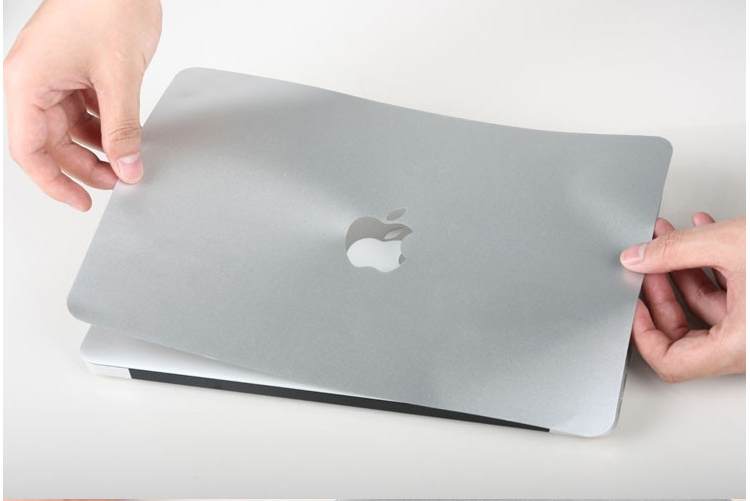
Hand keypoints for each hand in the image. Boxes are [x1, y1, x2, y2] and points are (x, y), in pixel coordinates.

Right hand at [4, 0, 161, 210]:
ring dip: (98, 148)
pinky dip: (105, 126)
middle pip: (51, 143)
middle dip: (85, 167)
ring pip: (70, 129)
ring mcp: (56, 76)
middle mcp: (35, 81)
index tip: (81, 202)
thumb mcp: (118, 77)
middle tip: (119, 181)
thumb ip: (123, 128)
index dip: (54, 183)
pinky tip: (126, 135)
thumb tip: (128, 166)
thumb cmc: (107, 4)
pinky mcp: (76, 70)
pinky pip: (85, 110)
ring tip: (127, 161)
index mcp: (28, 82)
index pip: (30, 151)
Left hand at [620, 213, 745, 381]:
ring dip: (685, 268)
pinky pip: (730, 295)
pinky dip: (713, 266)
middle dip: (661, 289)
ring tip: (669, 237)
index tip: (630, 304)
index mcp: (741, 347)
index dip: (641, 331)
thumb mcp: (732, 244)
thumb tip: (639, 256)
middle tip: (646, 262)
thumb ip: (677, 249)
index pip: (670, 361)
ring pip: (707, 307)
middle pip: (684, 332)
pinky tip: (702, 234)